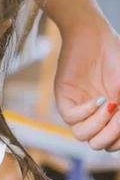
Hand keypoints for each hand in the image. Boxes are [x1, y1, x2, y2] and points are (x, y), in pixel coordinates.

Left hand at [55, 20, 119, 150]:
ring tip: (109, 105)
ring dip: (99, 125)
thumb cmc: (117, 57)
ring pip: (82, 136)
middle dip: (112, 134)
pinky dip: (86, 113)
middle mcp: (95, 115)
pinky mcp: (64, 97)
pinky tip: (97, 99)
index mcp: (112, 115)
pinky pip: (70, 118)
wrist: (95, 36)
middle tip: (119, 113)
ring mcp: (79, 107)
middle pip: (99, 144)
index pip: (114, 144)